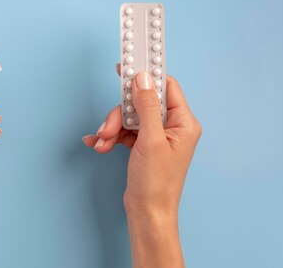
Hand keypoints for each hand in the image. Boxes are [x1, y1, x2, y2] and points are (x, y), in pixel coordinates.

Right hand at [82, 69, 200, 267]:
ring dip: (112, 127)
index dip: (146, 76)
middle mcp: (172, 126)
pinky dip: (111, 136)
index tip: (127, 67)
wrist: (147, 214)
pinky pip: (124, 131)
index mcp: (183, 122)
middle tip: (107, 126)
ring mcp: (157, 136)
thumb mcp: (150, 140)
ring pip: (130, 116)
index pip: (166, 87)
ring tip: (102, 141)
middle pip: (142, 102)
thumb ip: (146, 106)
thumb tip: (142, 78)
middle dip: (120, 113)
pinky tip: (98, 144)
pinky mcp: (143, 145)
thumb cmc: (156, 183)